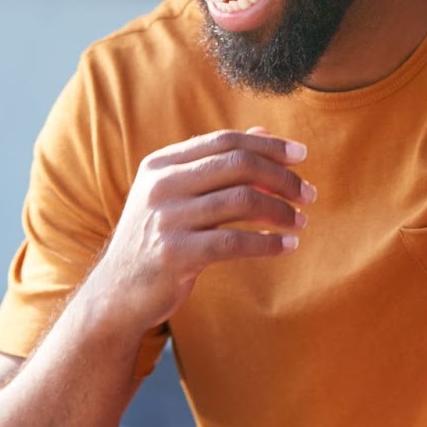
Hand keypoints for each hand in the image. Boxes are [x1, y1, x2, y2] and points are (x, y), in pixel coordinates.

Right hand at [84, 129, 314, 336]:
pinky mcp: (175, 254)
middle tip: (309, 194)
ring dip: (281, 211)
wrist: (117, 293)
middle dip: (282, 177)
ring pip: (242, 200)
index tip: (301, 155)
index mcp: (161, 164)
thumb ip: (216, 162)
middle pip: (238, 164)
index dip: (268, 145)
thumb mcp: (177, 193)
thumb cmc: (158, 237)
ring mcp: (166, 219)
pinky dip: (268, 242)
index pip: (225, 141)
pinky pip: (235, 241)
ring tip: (301, 221)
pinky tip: (287, 246)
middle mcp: (161, 185)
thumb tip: (264, 132)